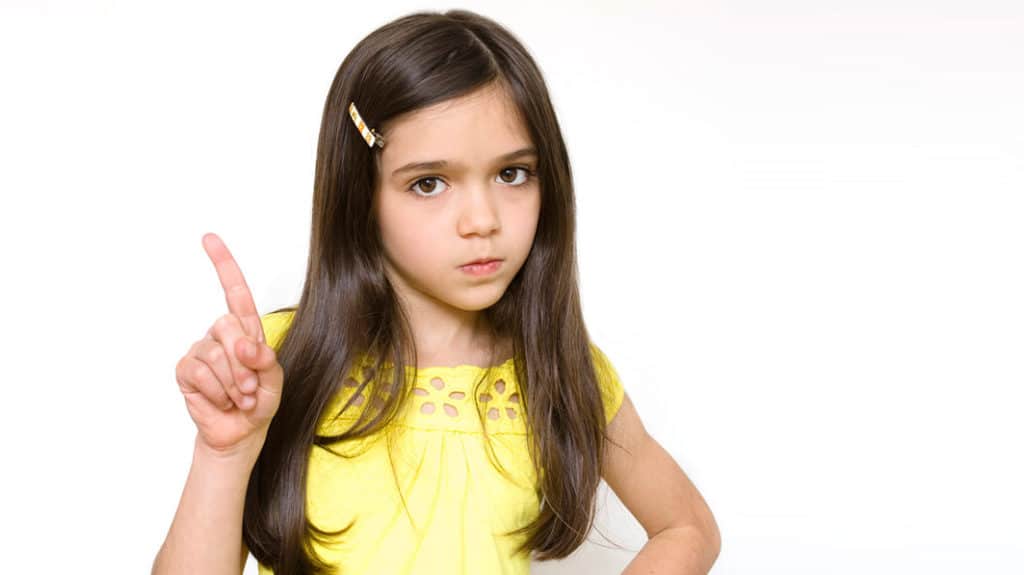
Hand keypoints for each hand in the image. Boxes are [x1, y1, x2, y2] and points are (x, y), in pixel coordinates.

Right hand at [175, 233, 284, 455]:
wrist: (240, 433)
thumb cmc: (260, 403)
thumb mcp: (274, 381)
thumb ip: (266, 361)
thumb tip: (245, 345)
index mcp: (246, 331)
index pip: (234, 292)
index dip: (223, 264)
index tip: (209, 238)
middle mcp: (221, 335)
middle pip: (229, 326)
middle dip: (244, 363)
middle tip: (251, 388)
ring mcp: (201, 350)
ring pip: (216, 355)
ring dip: (234, 384)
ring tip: (240, 398)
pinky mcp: (186, 370)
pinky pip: (201, 373)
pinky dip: (218, 392)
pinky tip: (222, 402)